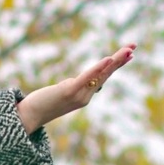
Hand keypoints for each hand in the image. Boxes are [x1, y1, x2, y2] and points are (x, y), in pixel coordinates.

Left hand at [16, 43, 135, 132]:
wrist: (29, 117)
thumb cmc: (42, 105)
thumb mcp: (61, 93)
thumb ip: (72, 87)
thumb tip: (78, 81)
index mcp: (85, 96)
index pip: (104, 77)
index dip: (116, 66)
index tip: (129, 55)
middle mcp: (86, 96)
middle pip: (106, 75)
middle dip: (120, 60)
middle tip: (134, 47)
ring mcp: (79, 95)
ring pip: (100, 75)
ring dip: (114, 61)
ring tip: (127, 51)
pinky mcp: (69, 91)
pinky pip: (86, 78)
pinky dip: (98, 68)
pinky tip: (108, 59)